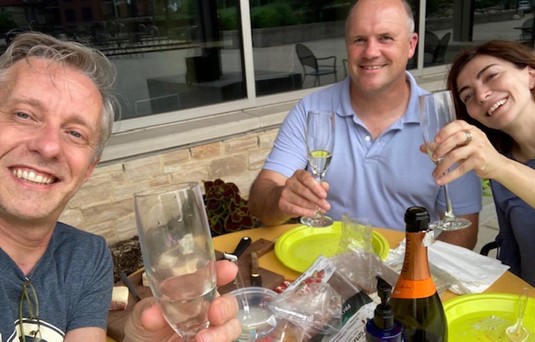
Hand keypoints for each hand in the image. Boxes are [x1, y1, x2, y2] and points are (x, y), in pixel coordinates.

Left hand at [123, 260, 240, 341]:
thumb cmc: (146, 329)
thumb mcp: (142, 315)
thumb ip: (148, 310)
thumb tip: (152, 312)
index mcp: (194, 294)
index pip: (213, 278)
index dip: (223, 272)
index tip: (228, 270)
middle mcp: (207, 311)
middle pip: (229, 303)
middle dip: (226, 306)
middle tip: (215, 313)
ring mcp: (211, 330)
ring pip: (231, 327)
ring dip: (222, 332)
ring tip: (202, 339)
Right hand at [278, 169, 330, 218]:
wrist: (286, 199)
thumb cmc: (302, 191)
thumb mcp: (312, 186)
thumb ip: (320, 186)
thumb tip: (325, 186)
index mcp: (299, 174)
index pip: (307, 178)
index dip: (316, 187)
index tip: (324, 195)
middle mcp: (290, 182)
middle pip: (304, 191)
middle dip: (317, 200)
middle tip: (326, 206)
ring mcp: (285, 193)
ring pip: (301, 201)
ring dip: (313, 207)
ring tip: (322, 211)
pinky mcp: (282, 203)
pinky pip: (295, 209)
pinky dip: (306, 212)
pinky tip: (313, 214)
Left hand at [423, 120, 503, 184]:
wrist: (497, 165)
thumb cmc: (476, 153)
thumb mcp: (461, 147)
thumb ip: (443, 145)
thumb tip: (423, 147)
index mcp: (470, 129)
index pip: (457, 124)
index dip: (445, 131)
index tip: (435, 139)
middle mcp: (475, 135)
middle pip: (455, 138)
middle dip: (441, 149)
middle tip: (433, 158)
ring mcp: (479, 147)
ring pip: (456, 155)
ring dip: (442, 166)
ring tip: (435, 174)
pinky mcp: (480, 160)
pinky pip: (461, 168)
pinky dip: (450, 176)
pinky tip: (442, 181)